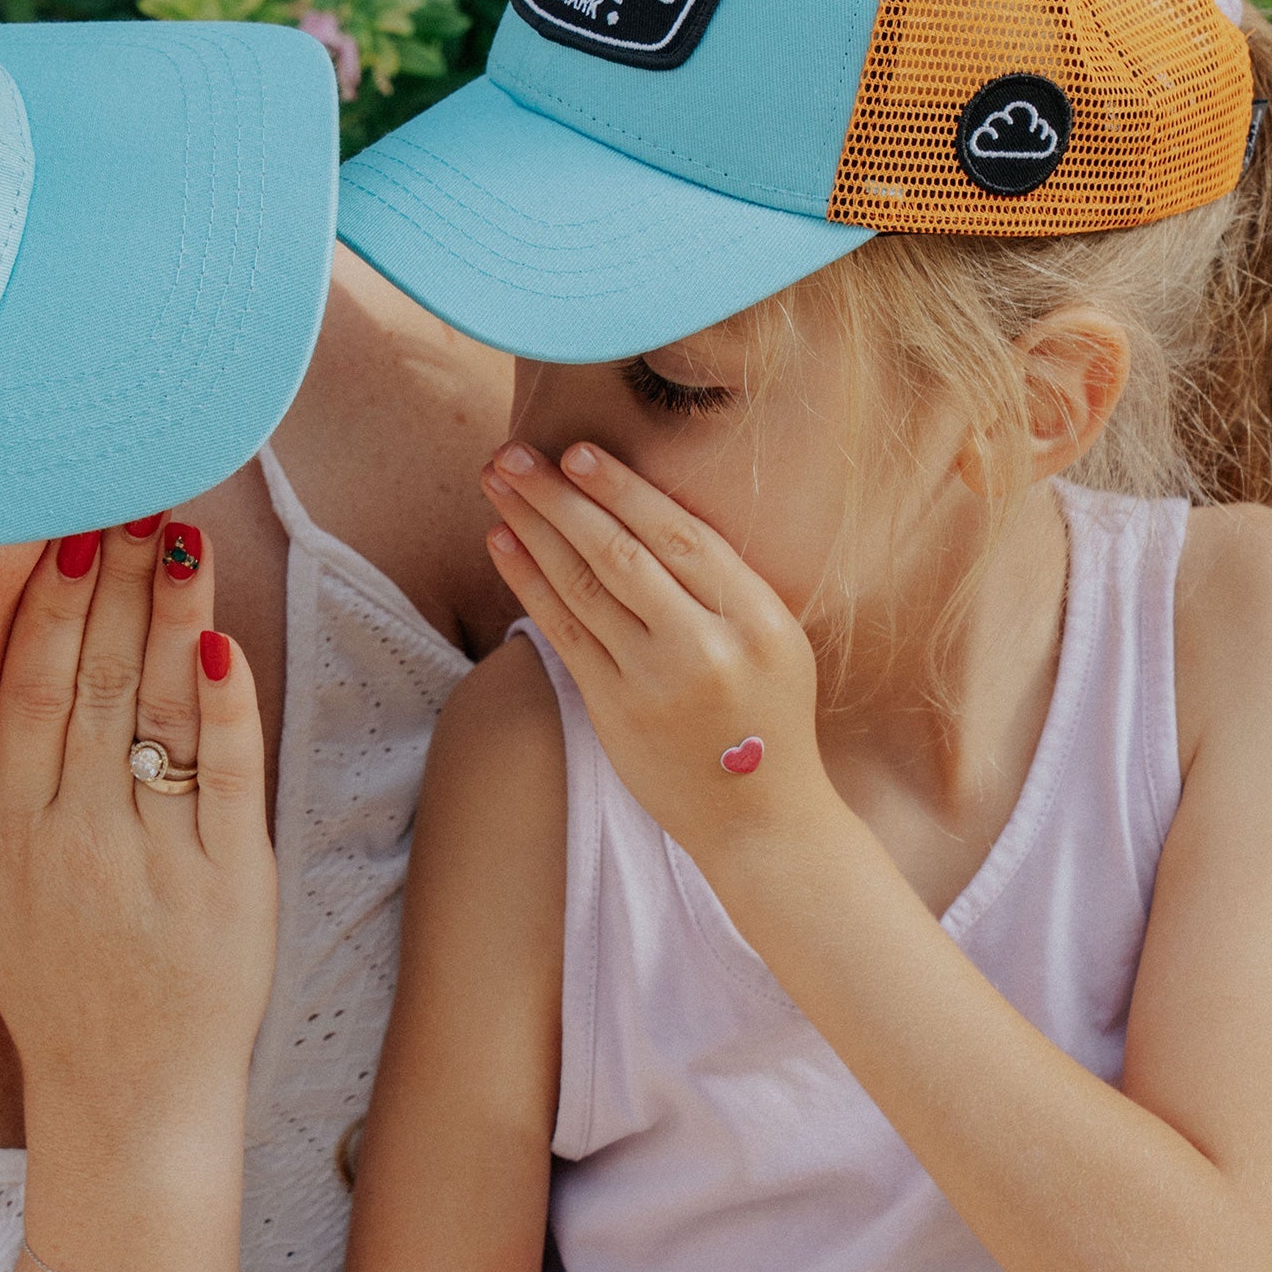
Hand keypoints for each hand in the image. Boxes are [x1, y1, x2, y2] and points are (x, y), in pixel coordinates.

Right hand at [0, 519, 275, 1121]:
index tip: (68, 531)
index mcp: (13, 833)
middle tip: (135, 494)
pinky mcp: (235, 882)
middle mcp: (80, 838)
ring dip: (175, 615)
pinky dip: (228, 705)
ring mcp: (160, 858)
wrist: (130, 1094)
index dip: (50, 608)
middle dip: (117, 586)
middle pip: (98, 684)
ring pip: (165, 713)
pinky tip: (224, 638)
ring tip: (184, 535)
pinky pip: (231, 774)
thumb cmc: (46, 988)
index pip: (29, 694)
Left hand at [480, 441, 829, 863]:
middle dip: (558, 496)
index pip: (680, 535)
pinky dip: (529, 581)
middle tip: (511, 454)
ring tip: (496, 483)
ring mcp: (657, 681)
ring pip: (582, 585)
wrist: (762, 820)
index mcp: (757, 617)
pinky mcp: (616, 711)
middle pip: (619, 552)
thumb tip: (644, 513)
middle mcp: (707, 645)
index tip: (577, 451)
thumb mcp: (775, 641)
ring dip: (532, 527)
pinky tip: (502, 543)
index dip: (622, 489)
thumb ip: (724, 585)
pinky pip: (563, 631)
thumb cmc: (766, 718)